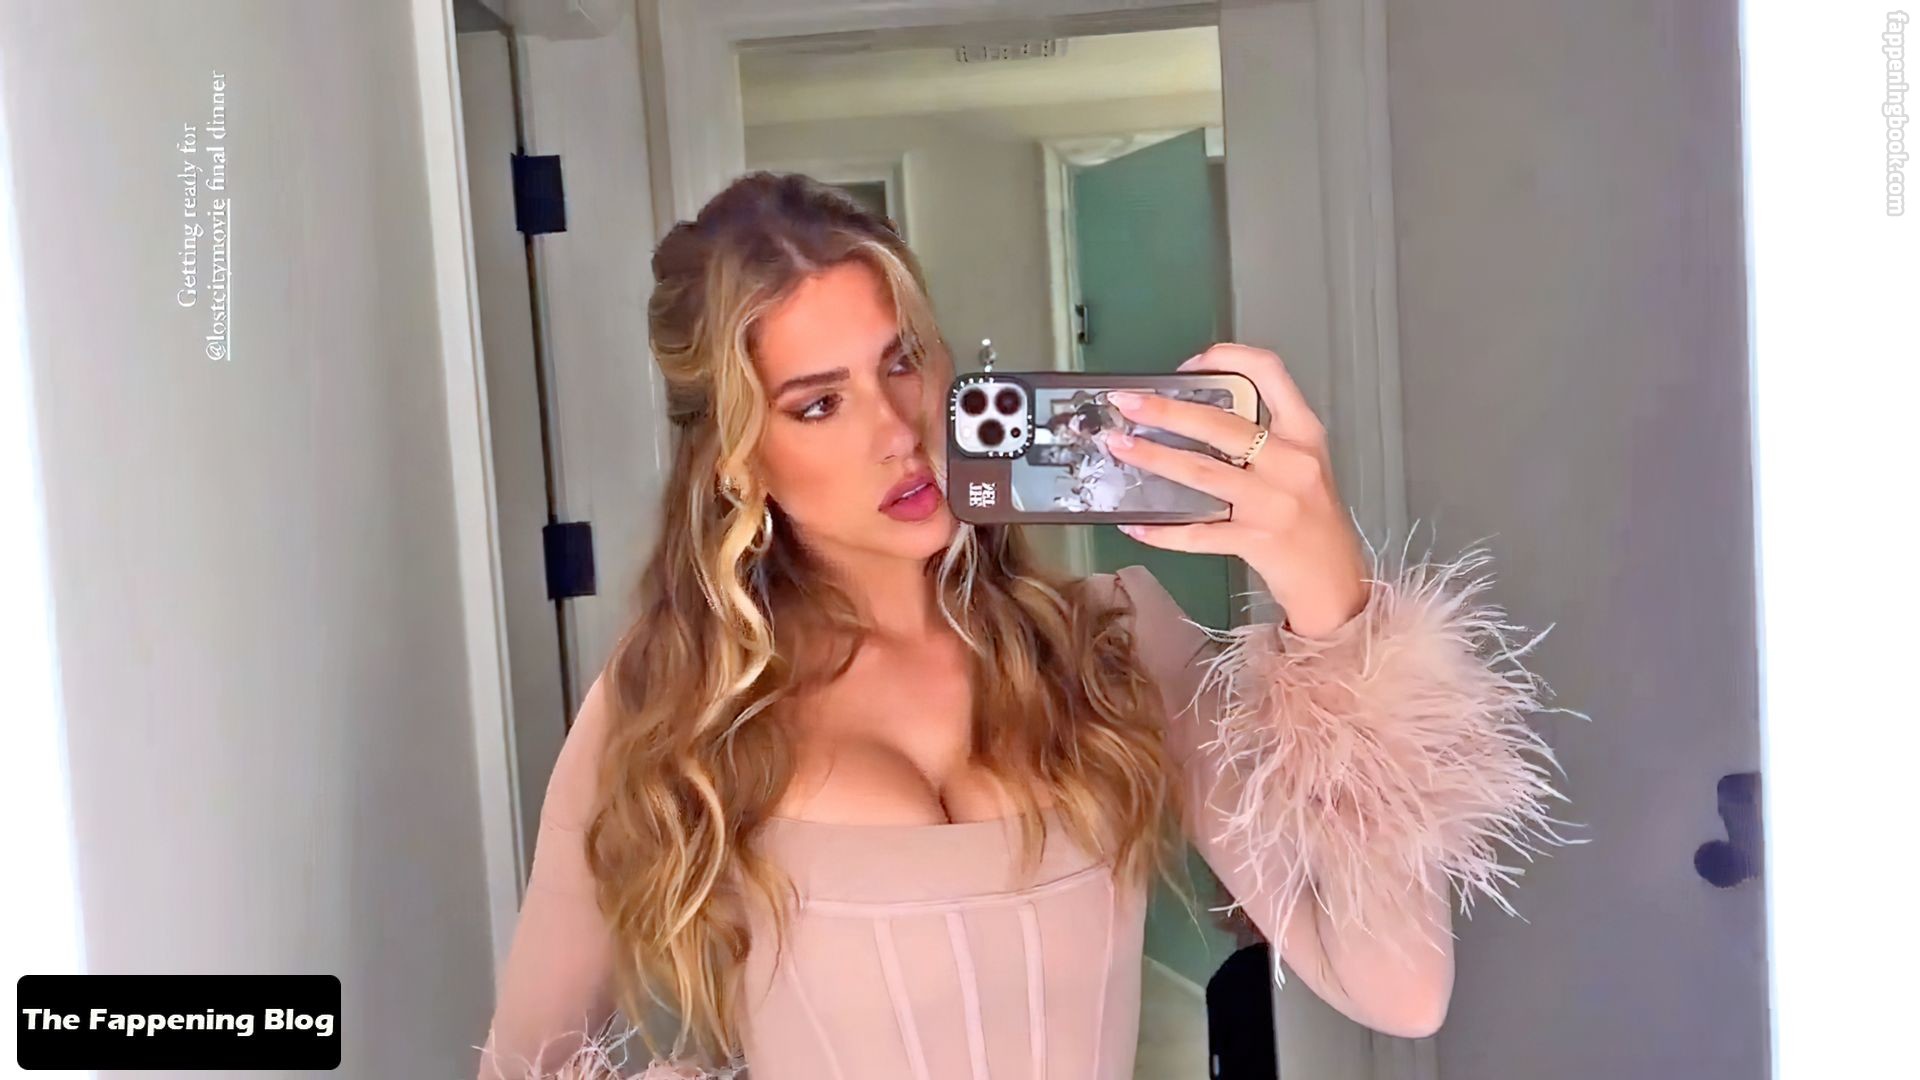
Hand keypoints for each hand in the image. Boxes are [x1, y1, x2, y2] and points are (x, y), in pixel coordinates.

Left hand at [1103, 343, 1370, 637]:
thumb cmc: (1316, 521)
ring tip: (1119, 447)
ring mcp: (1273, 504)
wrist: (1337, 582)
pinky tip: (1135, 525)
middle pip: (1221, 424)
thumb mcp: (1304, 465)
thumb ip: (1265, 438)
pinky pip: (1198, 534)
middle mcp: (1290, 462)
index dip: (1226, 358)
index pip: (1269, 373)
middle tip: (1127, 403)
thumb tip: (1198, 418)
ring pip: (1202, 473)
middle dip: (1167, 411)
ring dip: (1154, 458)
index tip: (1189, 366)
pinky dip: (1163, 531)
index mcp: (1305, 433)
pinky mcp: (1255, 542)